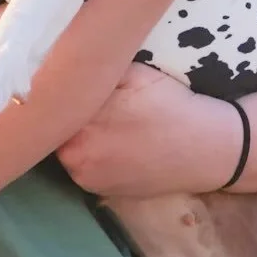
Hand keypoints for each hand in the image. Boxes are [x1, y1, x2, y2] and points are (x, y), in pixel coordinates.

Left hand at [56, 62, 237, 198]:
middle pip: (52, 129)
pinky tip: (107, 142)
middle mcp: (75, 155)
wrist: (208, 148)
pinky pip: (80, 168)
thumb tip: (64, 65)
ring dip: (73, 136)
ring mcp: (86, 178)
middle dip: (61, 115)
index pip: (48, 105)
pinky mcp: (100, 192)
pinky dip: (86, 155)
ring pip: (64, 149)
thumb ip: (95, 71)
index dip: (55, 92)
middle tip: (81, 100)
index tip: (62, 81)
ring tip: (98, 121)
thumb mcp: (134, 73)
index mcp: (79, 122)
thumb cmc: (171, 105)